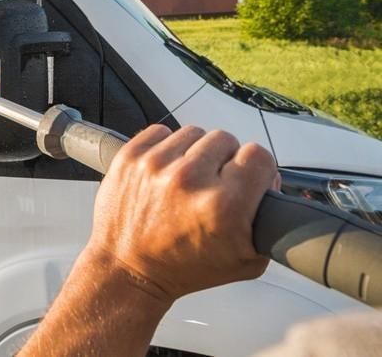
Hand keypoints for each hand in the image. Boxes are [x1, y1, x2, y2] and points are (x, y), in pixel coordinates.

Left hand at [87, 124, 280, 304]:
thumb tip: (272, 180)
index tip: (246, 181)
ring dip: (194, 153)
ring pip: (194, 133)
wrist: (128, 269)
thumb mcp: (247, 260)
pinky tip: (165, 172)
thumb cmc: (182, 267)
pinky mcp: (130, 157)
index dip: (256, 170)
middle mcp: (189, 180)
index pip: (259, 155)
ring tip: (187, 181)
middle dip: (224, 162)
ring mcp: (156, 165)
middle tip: (213, 186)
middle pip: (226, 139)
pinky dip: (166, 148)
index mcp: (223, 206)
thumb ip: (269, 219)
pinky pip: (160, 131)